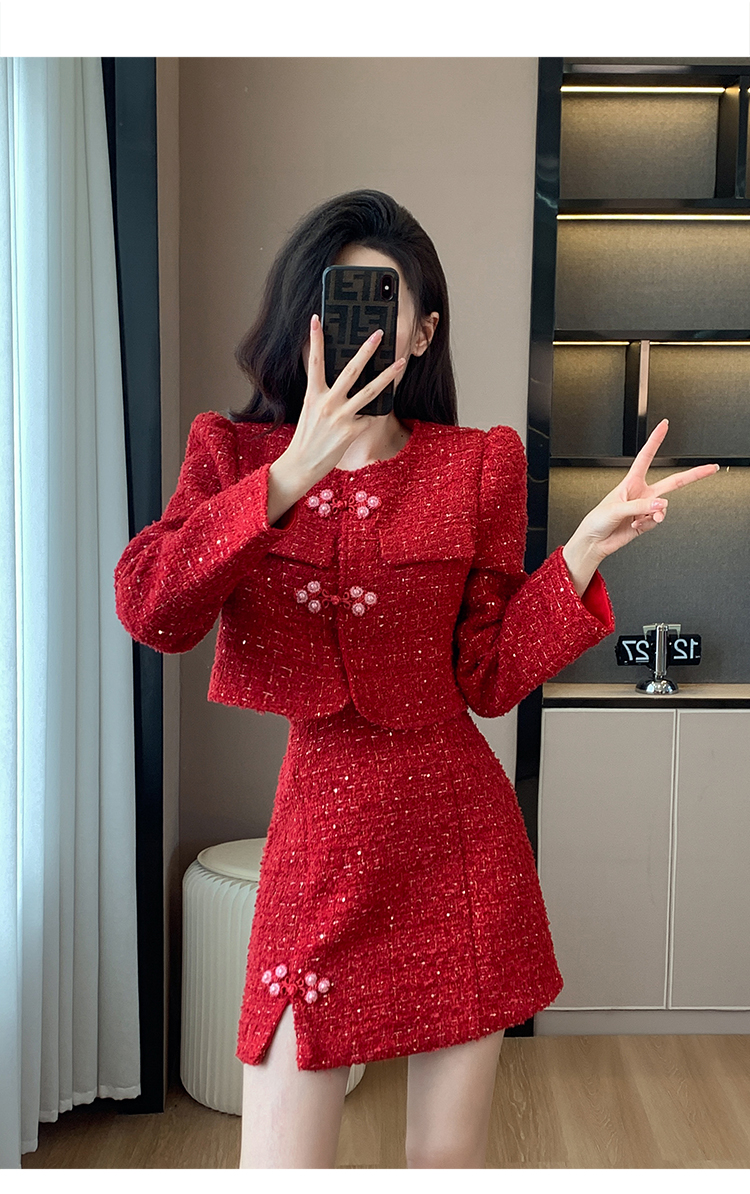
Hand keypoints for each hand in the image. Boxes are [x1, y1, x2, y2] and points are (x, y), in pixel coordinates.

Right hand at [285, 313, 406, 480]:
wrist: (302, 465)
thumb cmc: (308, 436)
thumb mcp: (310, 410)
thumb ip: (325, 394)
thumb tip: (346, 379)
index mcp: (313, 394)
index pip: (314, 361)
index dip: (315, 340)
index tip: (317, 319)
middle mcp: (327, 403)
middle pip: (351, 370)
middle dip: (366, 350)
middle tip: (379, 334)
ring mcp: (341, 417)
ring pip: (370, 391)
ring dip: (388, 375)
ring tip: (401, 362)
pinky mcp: (352, 431)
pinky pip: (369, 418)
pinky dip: (370, 418)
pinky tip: (367, 420)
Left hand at [573, 418, 719, 561]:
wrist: (594, 541)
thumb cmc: (597, 520)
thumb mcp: (616, 508)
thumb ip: (640, 506)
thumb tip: (661, 504)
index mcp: (630, 482)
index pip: (646, 456)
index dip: (656, 440)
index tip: (664, 426)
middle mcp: (641, 493)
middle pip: (673, 481)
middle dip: (693, 475)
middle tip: (710, 468)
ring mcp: (645, 508)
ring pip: (664, 507)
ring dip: (654, 515)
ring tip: (640, 520)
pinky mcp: (645, 522)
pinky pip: (656, 521)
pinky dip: (647, 525)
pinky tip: (635, 526)